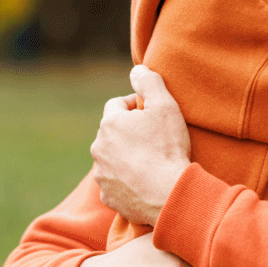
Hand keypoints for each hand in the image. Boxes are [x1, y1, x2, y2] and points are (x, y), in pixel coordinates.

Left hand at [90, 65, 191, 225]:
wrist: (168, 194)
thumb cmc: (167, 148)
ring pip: (112, 158)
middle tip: (154, 138)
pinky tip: (145, 182)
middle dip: (130, 132)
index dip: (136, 105)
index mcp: (110, 124)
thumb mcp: (165, 105)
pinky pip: (115, 183)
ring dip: (126, 157)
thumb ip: (149, 82)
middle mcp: (99, 148)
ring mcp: (101, 175)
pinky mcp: (108, 197)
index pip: (117, 105)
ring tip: (150, 162)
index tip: (152, 113)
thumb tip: (136, 69)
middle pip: (112, 132)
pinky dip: (127, 181)